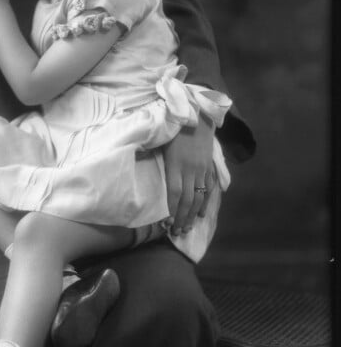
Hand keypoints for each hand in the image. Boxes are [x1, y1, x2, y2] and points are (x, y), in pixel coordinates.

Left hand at [162, 113, 214, 234]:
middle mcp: (190, 169)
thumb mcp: (160, 139)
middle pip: (187, 199)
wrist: (198, 114)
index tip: (166, 223)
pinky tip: (200, 213)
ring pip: (199, 197)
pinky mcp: (209, 166)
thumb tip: (137, 163)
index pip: (174, 192)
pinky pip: (209, 188)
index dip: (172, 209)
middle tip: (176, 232)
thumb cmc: (173, 125)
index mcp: (176, 163)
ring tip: (187, 228)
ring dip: (192, 215)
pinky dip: (205, 202)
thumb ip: (152, 154)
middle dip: (182, 218)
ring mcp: (202, 169)